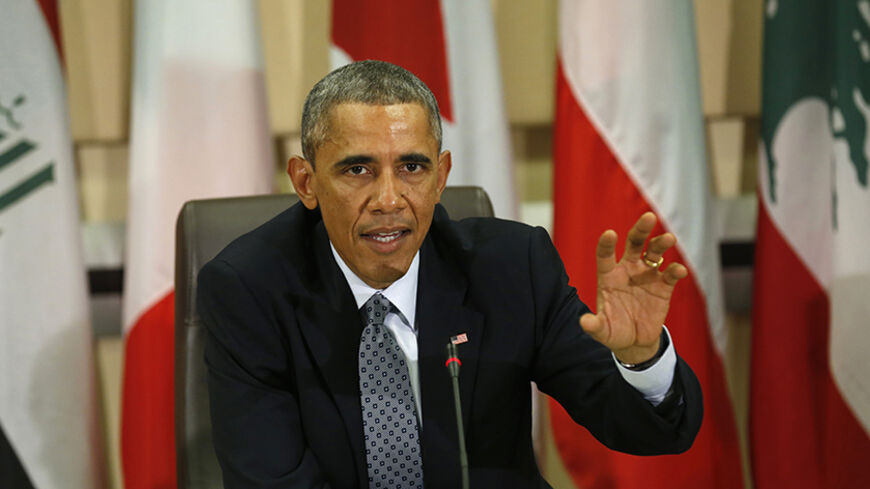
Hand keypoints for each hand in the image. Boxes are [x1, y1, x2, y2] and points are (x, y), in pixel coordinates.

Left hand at [579, 212, 687, 364]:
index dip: (607, 244)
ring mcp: (647, 275)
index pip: (605, 255)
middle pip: (634, 243)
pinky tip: (679, 270)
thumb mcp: (602, 331)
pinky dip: (675, 270)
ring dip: (661, 244)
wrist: (634, 341)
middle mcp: (628, 270)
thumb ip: (594, 326)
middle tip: (649, 217)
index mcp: (609, 276)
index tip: (610, 234)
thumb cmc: (613, 331)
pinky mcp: (663, 286)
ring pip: (654, 252)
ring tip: (669, 238)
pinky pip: (670, 274)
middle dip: (641, 229)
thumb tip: (584, 322)